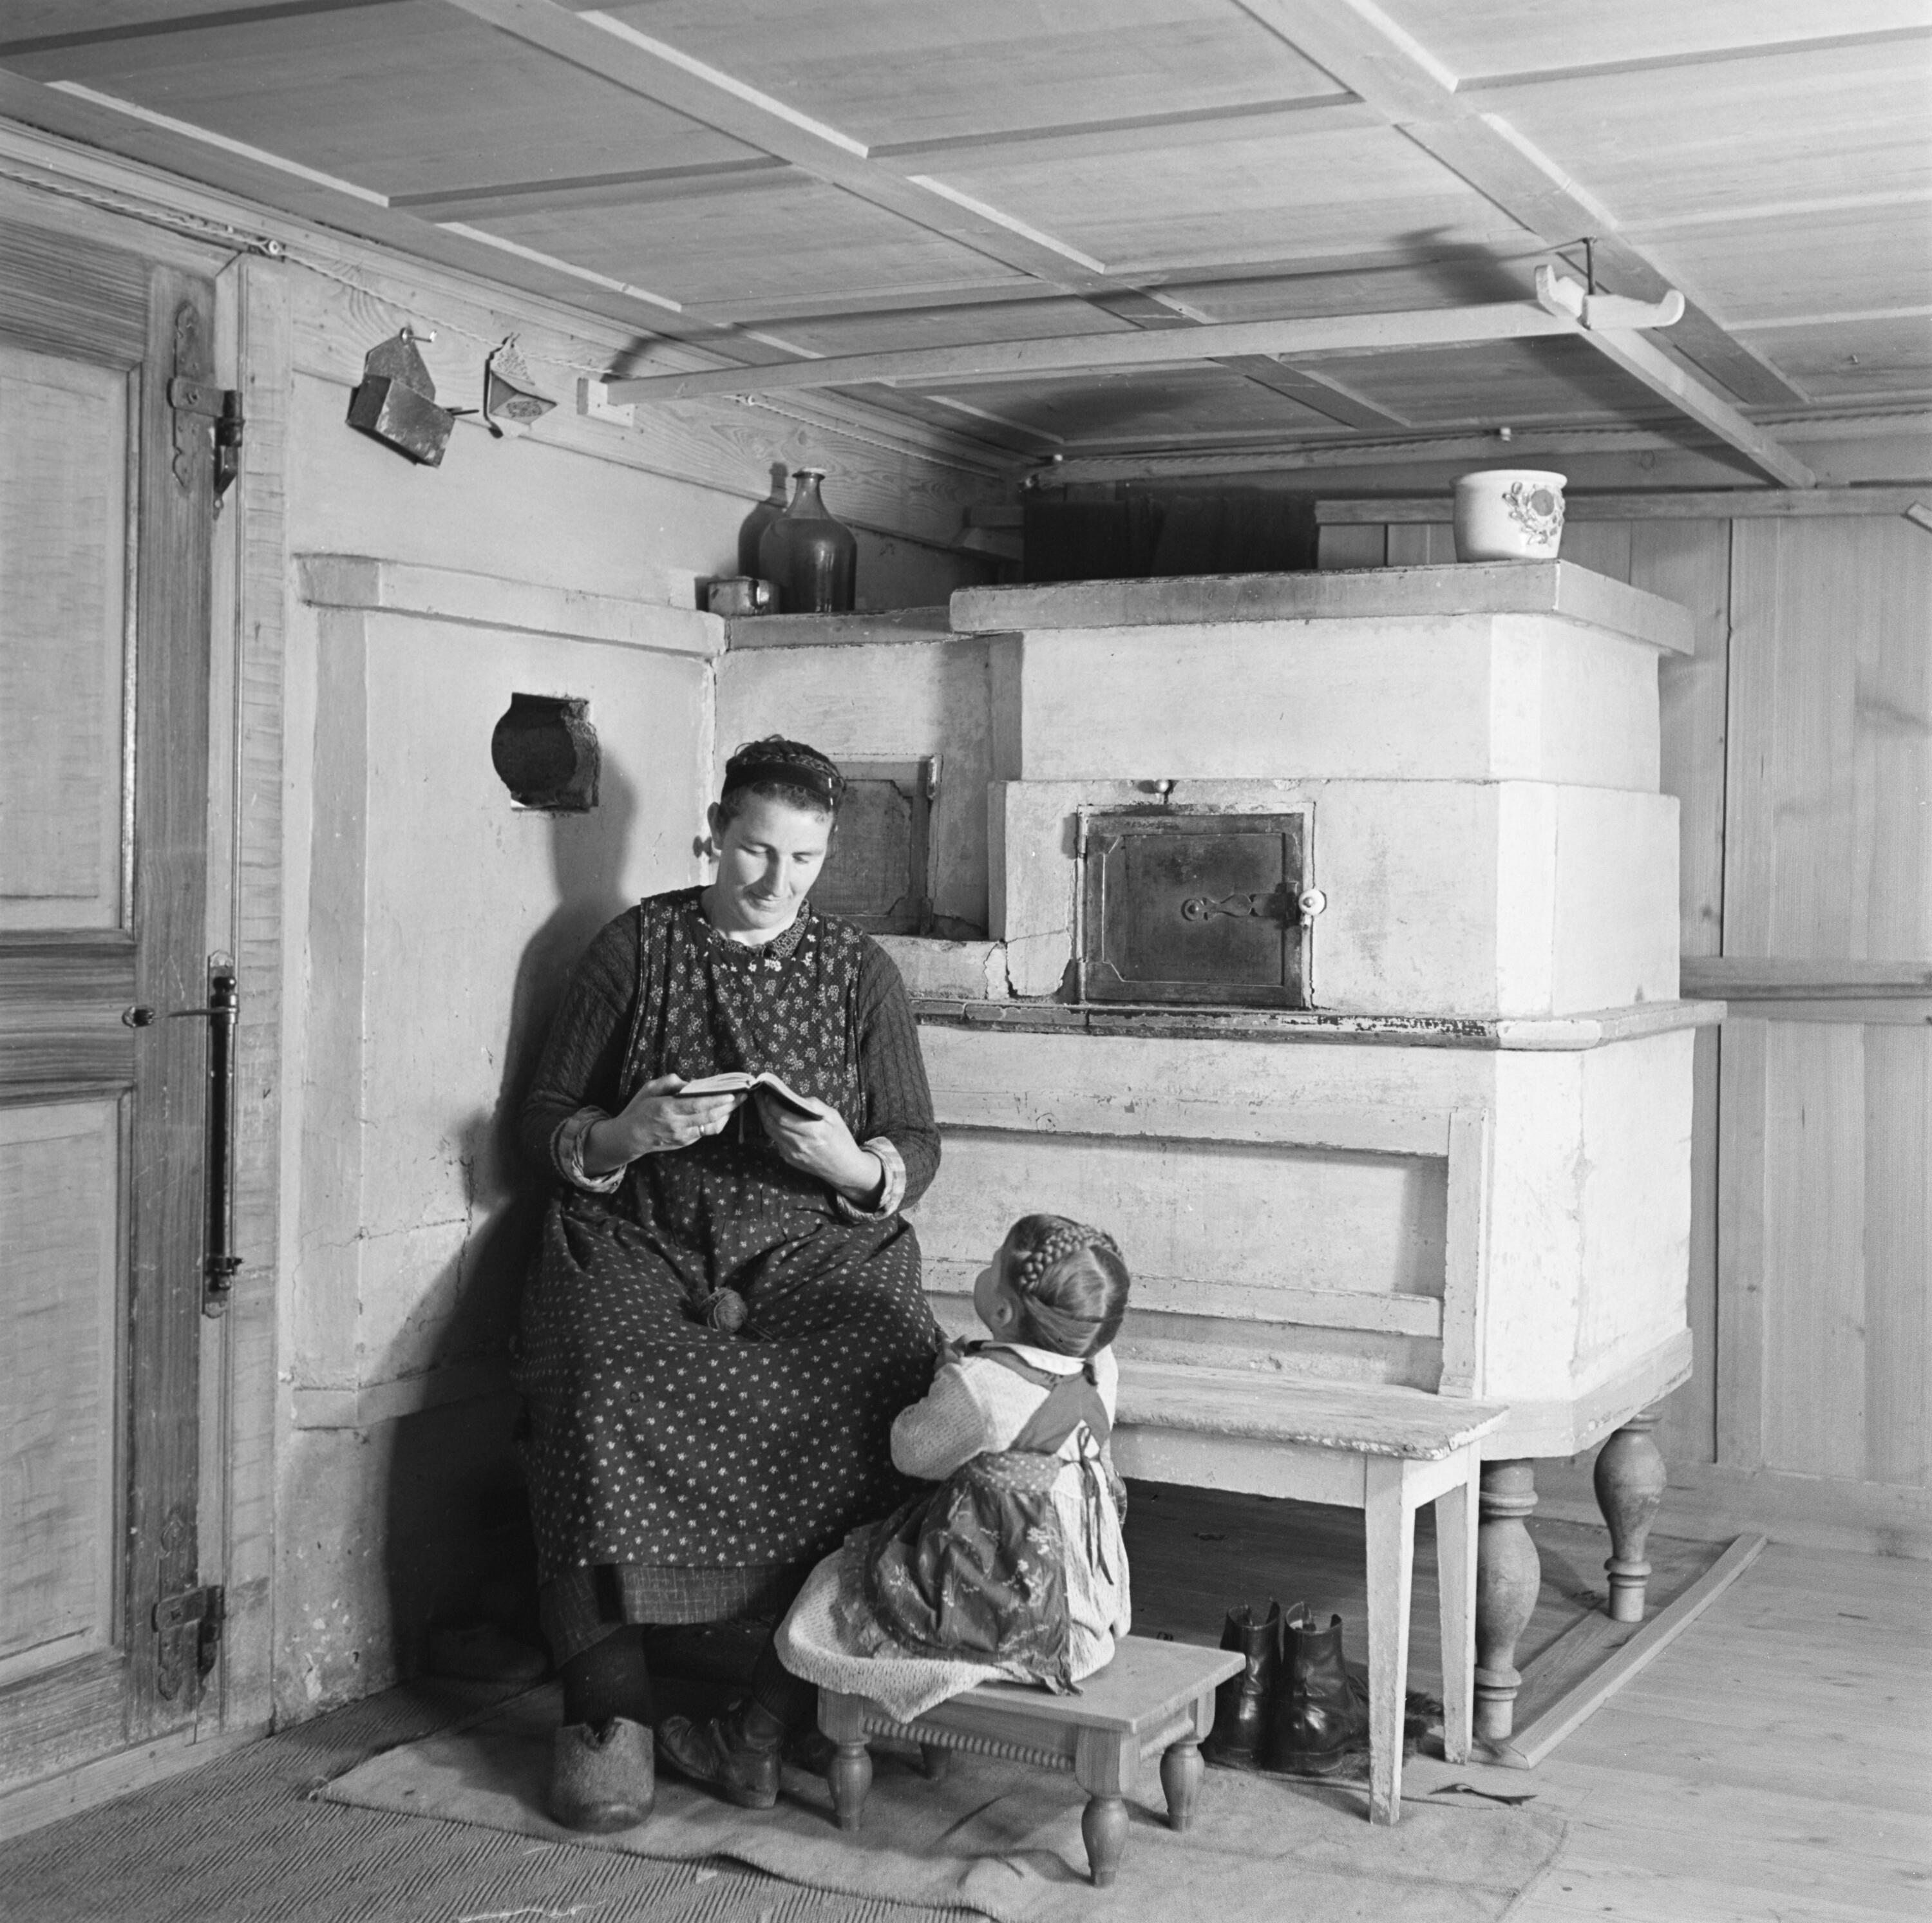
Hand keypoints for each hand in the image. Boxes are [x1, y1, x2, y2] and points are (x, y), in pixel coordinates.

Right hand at [583, 1075, 740, 1170]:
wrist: (630, 1137)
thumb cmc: (639, 1109)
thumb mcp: (649, 1088)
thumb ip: (670, 1082)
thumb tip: (691, 1083)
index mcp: (667, 1109)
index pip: (697, 1105)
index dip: (717, 1100)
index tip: (732, 1093)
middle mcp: (676, 1125)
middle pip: (709, 1116)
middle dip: (729, 1107)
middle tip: (742, 1096)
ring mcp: (682, 1137)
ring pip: (710, 1127)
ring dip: (725, 1115)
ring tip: (735, 1103)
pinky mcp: (685, 1143)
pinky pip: (705, 1132)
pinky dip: (715, 1122)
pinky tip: (721, 1112)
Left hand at [754, 1089, 881, 1202]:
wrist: (844, 1168)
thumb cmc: (841, 1141)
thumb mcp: (834, 1117)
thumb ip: (815, 1105)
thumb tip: (796, 1097)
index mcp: (811, 1132)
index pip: (782, 1116)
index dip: (771, 1104)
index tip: (767, 1093)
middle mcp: (799, 1144)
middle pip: (772, 1124)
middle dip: (763, 1108)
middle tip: (758, 1096)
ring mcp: (792, 1154)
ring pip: (771, 1133)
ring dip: (765, 1118)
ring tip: (762, 1105)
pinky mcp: (790, 1160)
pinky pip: (776, 1142)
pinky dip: (773, 1130)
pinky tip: (773, 1121)